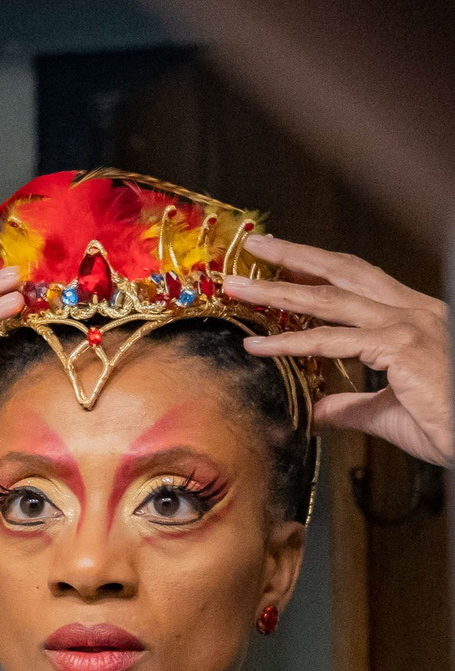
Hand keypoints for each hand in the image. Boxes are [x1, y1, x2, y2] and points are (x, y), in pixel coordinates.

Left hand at [220, 236, 452, 466]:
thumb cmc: (449, 425)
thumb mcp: (389, 411)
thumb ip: (351, 405)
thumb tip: (319, 410)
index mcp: (417, 319)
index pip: (360, 282)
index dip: (318, 269)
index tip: (281, 263)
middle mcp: (416, 312)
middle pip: (344, 272)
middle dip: (295, 256)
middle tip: (256, 245)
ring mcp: (410, 326)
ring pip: (330, 300)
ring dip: (277, 291)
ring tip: (237, 287)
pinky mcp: (402, 347)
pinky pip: (332, 341)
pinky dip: (290, 342)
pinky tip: (257, 344)